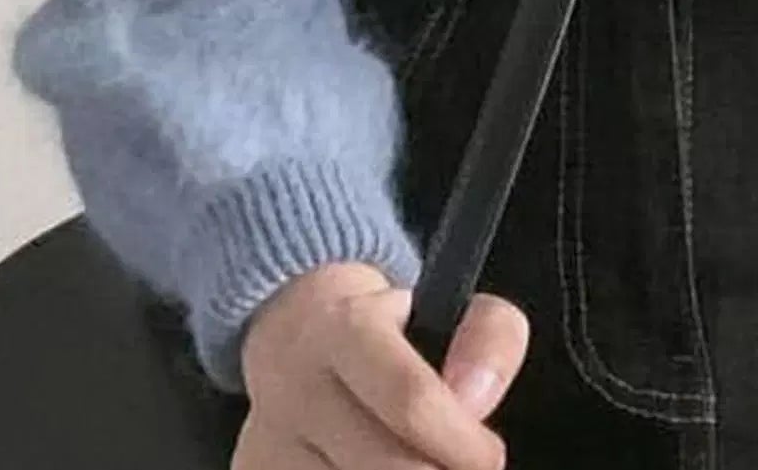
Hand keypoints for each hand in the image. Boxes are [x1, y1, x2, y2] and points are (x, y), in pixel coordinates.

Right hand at [234, 262, 530, 469]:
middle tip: (460, 468)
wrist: (289, 327)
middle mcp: (297, 389)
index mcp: (347, 331)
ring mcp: (267, 443)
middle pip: (385, 467)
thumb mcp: (444, 304)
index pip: (410, 400)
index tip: (489, 457)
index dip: (461, 442)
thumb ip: (489, 337)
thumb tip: (478, 398)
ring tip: (418, 465)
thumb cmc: (381, 325)